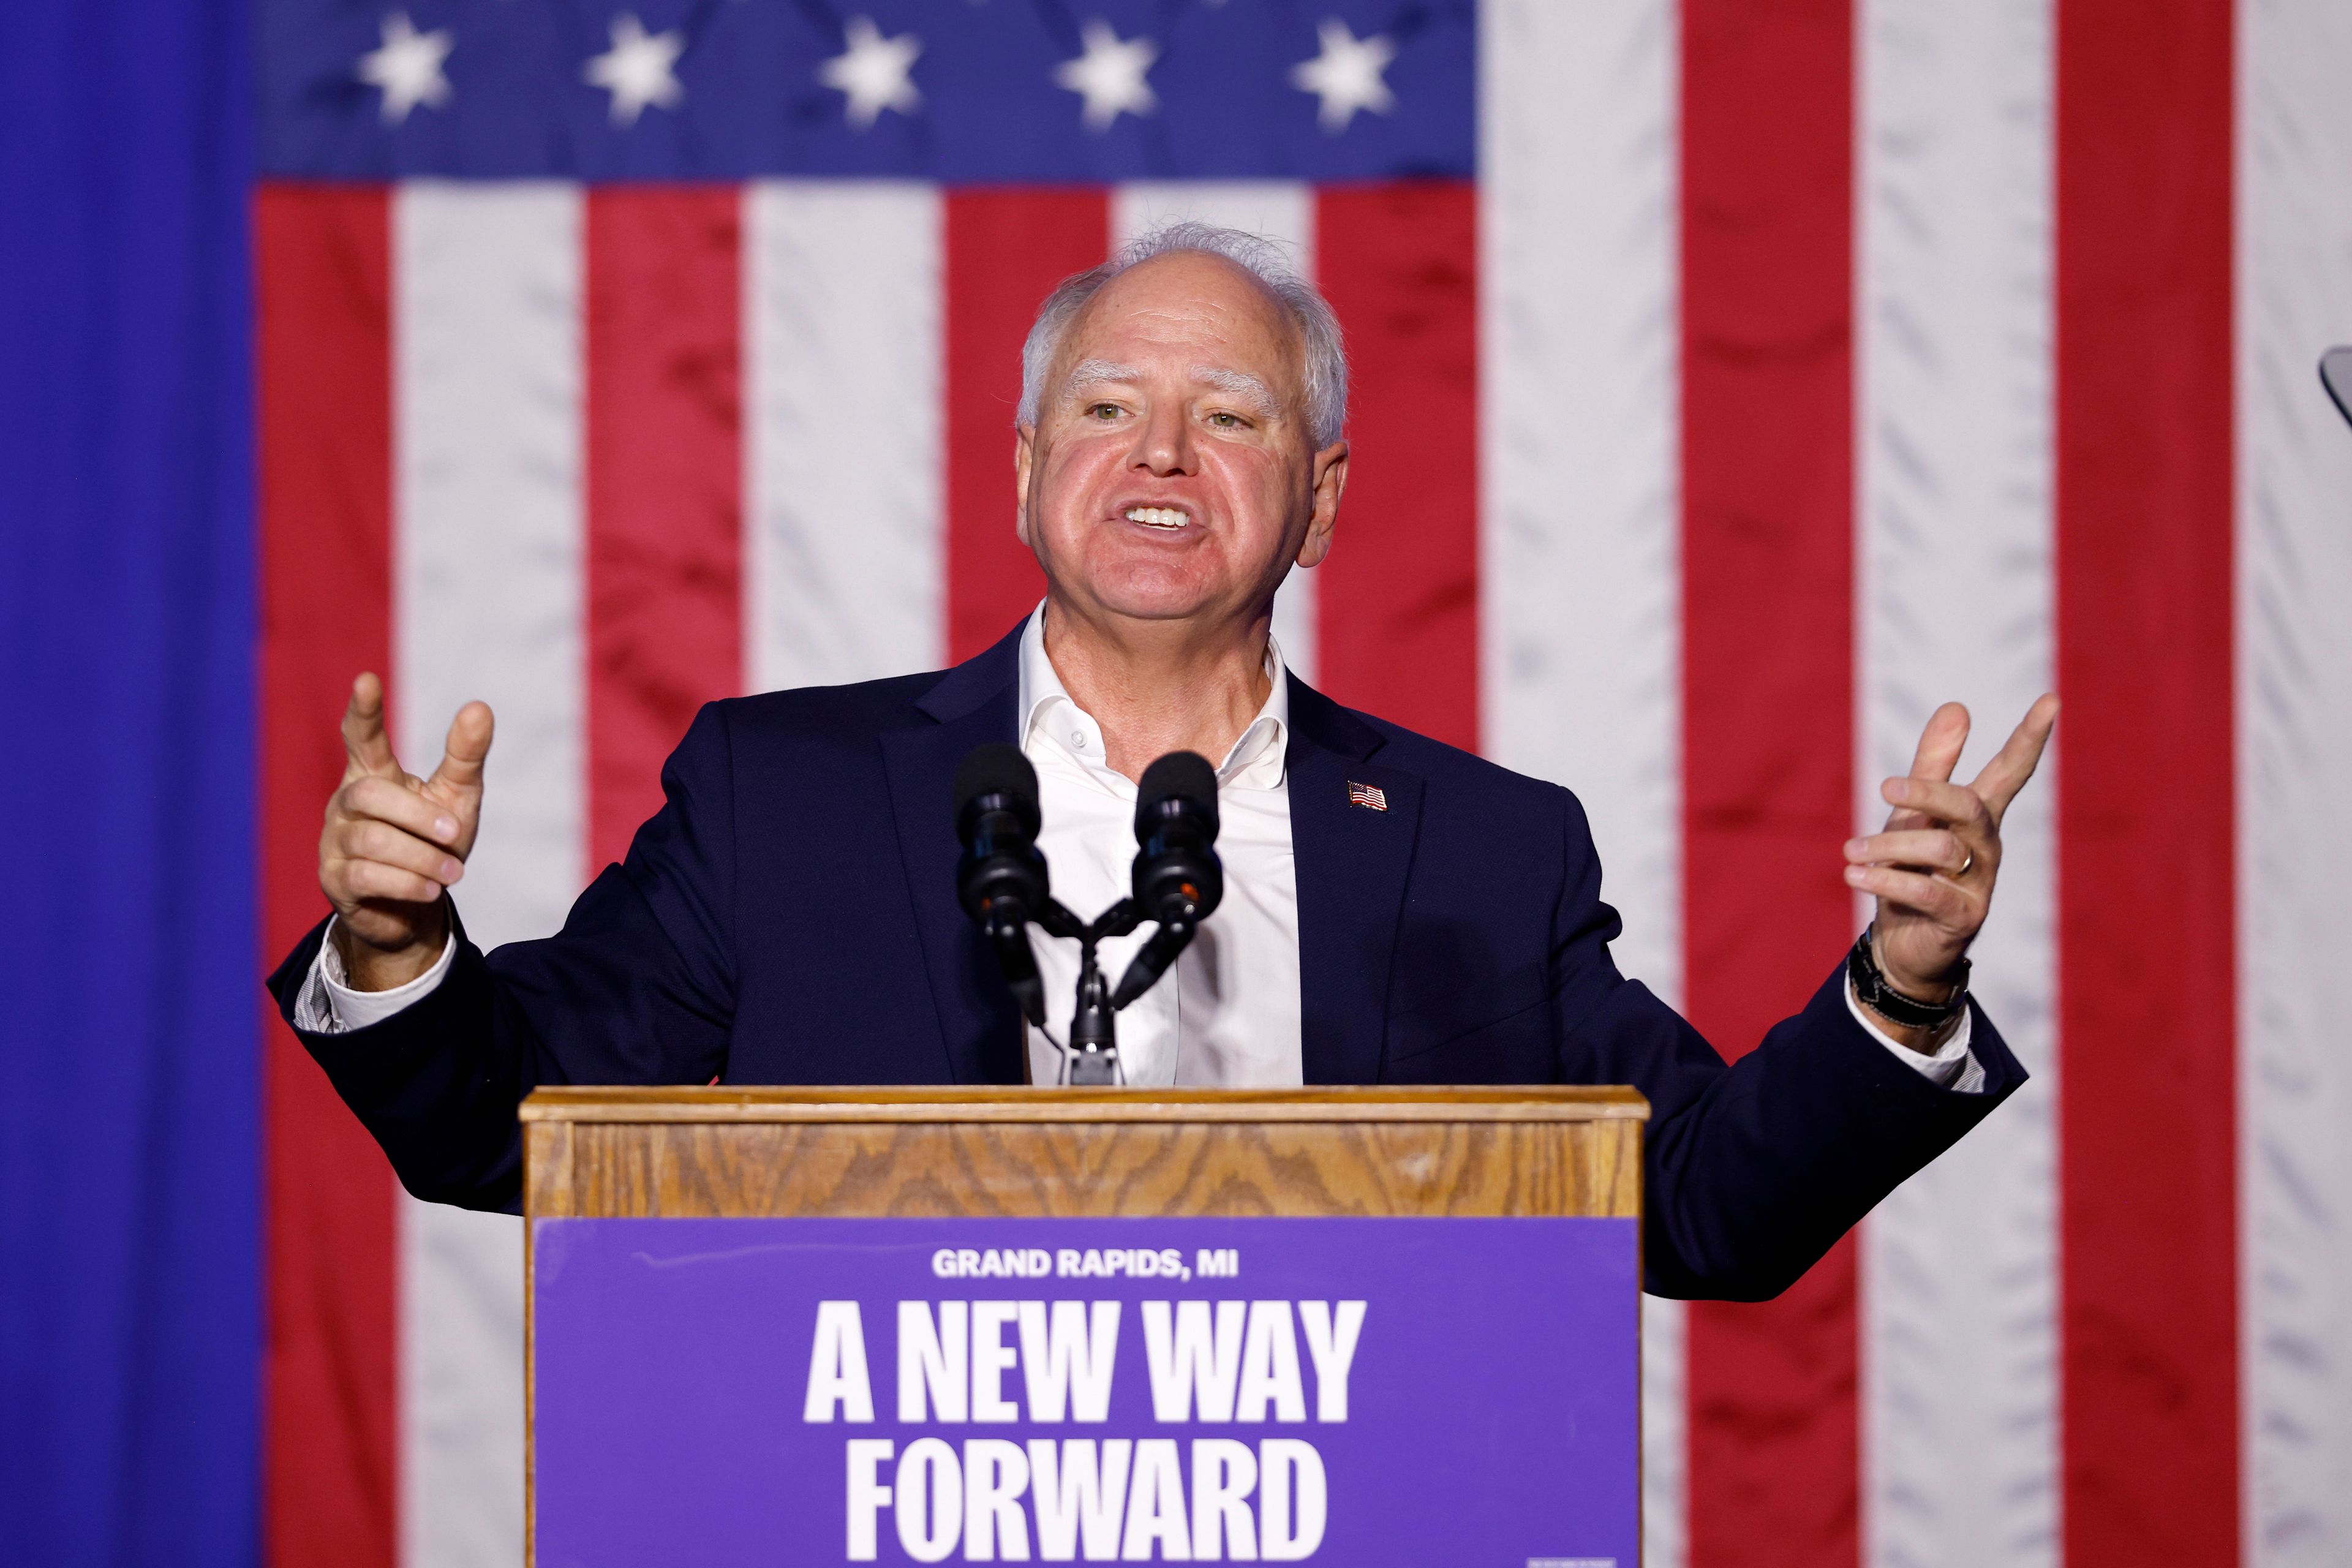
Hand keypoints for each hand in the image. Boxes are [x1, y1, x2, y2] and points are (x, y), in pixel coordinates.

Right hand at [318, 673, 494, 990]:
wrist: (414, 907)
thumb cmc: (432, 841)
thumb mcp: (456, 796)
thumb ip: (464, 755)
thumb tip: (480, 706)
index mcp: (372, 773)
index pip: (361, 736)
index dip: (364, 712)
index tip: (366, 680)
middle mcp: (346, 802)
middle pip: (371, 795)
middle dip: (417, 815)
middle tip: (454, 831)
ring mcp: (334, 840)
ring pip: (372, 840)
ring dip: (421, 857)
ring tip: (453, 871)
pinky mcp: (334, 879)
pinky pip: (366, 876)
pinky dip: (407, 883)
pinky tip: (431, 889)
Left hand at [1842, 694, 2059, 1039]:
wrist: (1902, 947)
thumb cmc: (1910, 870)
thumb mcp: (1914, 813)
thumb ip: (1933, 764)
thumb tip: (1958, 705)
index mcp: (1978, 816)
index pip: (2011, 771)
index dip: (2029, 738)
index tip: (2051, 699)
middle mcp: (1987, 846)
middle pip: (1969, 805)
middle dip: (1928, 792)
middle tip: (1885, 788)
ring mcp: (1980, 884)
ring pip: (1940, 849)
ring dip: (1889, 846)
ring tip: (1852, 851)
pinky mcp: (1964, 918)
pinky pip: (1927, 892)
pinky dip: (1885, 880)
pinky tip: (1854, 874)